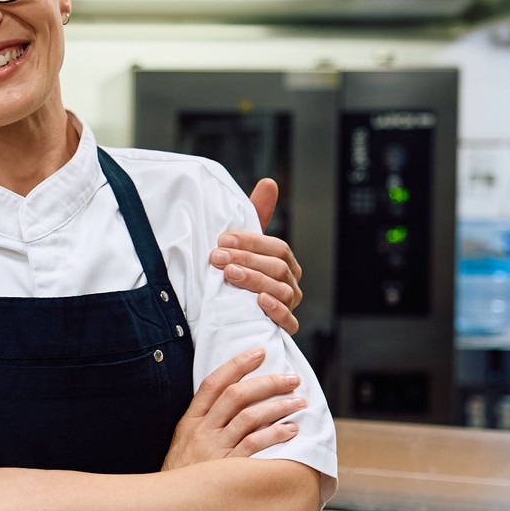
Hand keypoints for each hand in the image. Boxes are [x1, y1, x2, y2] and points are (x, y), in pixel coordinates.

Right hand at [163, 348, 305, 470]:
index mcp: (191, 420)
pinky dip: (275, 435)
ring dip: (278, 407)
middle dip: (267, 383)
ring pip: (250, 417)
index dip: (237, 365)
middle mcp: (203, 431)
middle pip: (237, 395)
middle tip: (291, 379)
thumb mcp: (184, 443)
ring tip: (299, 403)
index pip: (214, 383)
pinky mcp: (228, 469)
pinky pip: (255, 446)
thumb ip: (205, 421)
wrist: (170, 508)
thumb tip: (235, 399)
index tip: (259, 353)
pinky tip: (291, 430)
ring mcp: (216, 449)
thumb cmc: (183, 474)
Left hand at [209, 178, 304, 334]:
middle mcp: (290, 282)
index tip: (222, 239)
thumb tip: (269, 183)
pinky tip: (259, 301)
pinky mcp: (283, 327)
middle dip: (246, 259)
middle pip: (277, 267)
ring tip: (231, 275)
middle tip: (218, 258)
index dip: (250, 242)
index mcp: (284, 262)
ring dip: (254, 280)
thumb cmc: (239, 274)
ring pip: (280, 290)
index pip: (276, 247)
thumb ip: (256, 215)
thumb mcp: (244, 245)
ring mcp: (289, 305)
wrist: (228, 316)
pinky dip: (275, 310)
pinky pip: (287, 321)